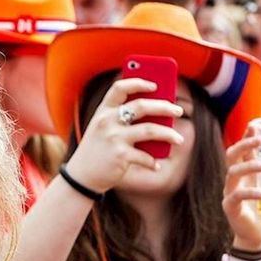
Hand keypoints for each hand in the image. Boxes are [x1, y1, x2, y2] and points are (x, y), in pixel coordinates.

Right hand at [64, 78, 184, 192]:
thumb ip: (122, 119)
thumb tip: (157, 114)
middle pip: (142, 106)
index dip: (139, 83)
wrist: (81, 177)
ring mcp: (114, 138)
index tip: (155, 85)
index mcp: (103, 111)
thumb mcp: (103, 130)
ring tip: (179, 139)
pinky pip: (146, 156)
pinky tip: (156, 164)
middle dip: (165, 106)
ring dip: (169, 134)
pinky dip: (153, 162)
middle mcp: (107, 121)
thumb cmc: (97, 150)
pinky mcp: (120, 156)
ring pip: (151, 130)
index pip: (120, 88)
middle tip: (178, 111)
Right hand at [222, 132, 260, 249]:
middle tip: (258, 140)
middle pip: (232, 156)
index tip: (255, 125)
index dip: (246, 137)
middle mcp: (236, 180)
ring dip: (250, 166)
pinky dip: (252, 193)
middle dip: (243, 145)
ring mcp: (230, 192)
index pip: (243, 150)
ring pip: (233, 172)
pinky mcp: (230, 207)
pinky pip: (238, 196)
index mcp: (246, 174)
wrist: (258, 237)